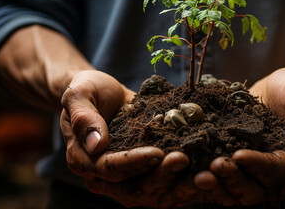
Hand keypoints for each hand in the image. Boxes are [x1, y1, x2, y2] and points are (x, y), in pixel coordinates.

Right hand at [60, 70, 196, 207]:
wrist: (103, 94)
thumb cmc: (89, 91)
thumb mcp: (79, 94)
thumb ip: (83, 117)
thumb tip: (95, 144)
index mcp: (84, 160)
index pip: (110, 169)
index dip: (133, 163)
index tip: (157, 152)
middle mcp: (104, 177)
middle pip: (134, 188)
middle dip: (161, 176)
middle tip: (184, 159)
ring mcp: (126, 178)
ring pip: (153, 193)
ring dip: (178, 185)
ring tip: (201, 171)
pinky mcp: (145, 173)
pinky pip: (166, 185)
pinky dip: (185, 182)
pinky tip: (205, 170)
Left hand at [198, 66, 284, 204]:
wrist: (282, 85)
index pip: (277, 170)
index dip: (258, 165)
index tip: (237, 154)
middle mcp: (277, 171)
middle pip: (256, 189)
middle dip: (233, 181)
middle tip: (211, 169)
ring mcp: (255, 169)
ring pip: (237, 190)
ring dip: (218, 186)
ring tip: (197, 175)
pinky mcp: (238, 162)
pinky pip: (224, 178)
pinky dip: (210, 178)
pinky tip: (191, 169)